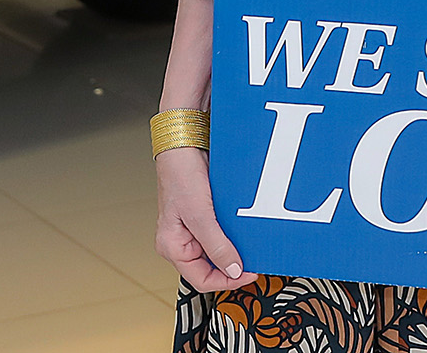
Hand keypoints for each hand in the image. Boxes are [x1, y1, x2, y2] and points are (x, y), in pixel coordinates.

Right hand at [155, 144, 247, 292]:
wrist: (184, 145)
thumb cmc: (180, 175)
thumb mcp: (199, 215)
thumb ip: (216, 246)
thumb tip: (233, 270)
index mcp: (172, 247)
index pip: (201, 280)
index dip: (227, 281)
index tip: (248, 274)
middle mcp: (181, 242)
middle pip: (210, 268)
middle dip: (232, 267)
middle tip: (254, 262)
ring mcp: (192, 230)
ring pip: (217, 252)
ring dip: (234, 251)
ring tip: (250, 246)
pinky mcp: (204, 218)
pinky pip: (220, 235)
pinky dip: (233, 236)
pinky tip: (243, 232)